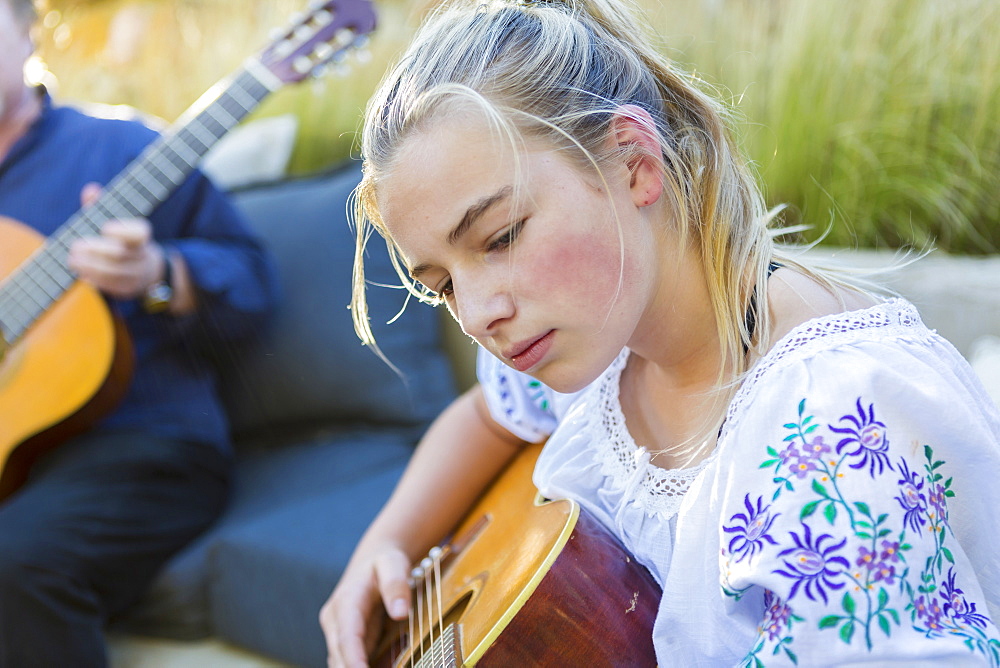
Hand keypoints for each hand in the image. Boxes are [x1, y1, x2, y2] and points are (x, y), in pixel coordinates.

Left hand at [66, 182, 164, 299]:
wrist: (144, 270)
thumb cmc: (120, 241)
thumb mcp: (113, 222)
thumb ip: (101, 206)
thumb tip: (90, 190)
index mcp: (141, 238)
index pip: (139, 234)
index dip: (123, 231)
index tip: (105, 227)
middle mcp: (142, 257)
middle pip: (121, 254)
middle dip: (97, 250)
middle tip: (76, 245)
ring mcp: (136, 275)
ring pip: (115, 273)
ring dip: (90, 266)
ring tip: (72, 259)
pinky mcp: (128, 290)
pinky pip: (112, 287)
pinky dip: (95, 279)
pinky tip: (80, 273)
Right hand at [320, 544, 412, 667]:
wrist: (372, 562)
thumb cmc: (384, 563)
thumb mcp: (393, 564)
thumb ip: (396, 585)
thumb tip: (400, 611)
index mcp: (346, 601)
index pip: (347, 636)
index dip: (353, 660)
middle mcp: (335, 620)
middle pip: (340, 655)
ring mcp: (337, 633)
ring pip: (341, 662)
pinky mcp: (344, 642)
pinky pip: (350, 662)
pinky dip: (363, 667)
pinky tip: (385, 666)